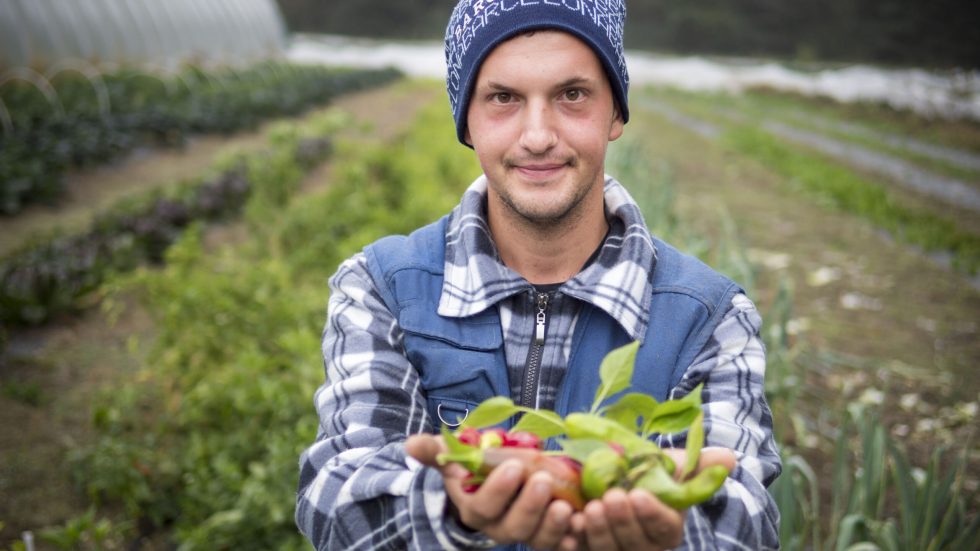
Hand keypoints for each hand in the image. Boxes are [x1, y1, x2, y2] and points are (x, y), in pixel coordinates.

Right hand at [406, 433, 578, 549]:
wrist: (500, 484)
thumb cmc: (479, 469)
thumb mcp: (458, 458)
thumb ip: (438, 452)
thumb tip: (410, 444)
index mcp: (476, 509)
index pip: (484, 506)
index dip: (498, 490)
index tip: (514, 466)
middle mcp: (499, 528)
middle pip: (513, 527)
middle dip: (529, 505)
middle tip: (542, 480)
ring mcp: (526, 533)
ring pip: (537, 538)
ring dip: (553, 525)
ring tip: (568, 506)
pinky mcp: (549, 535)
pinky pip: (560, 542)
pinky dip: (571, 536)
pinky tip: (582, 524)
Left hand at [565, 447, 736, 550]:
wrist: (615, 480)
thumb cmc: (650, 475)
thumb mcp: (672, 465)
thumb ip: (698, 464)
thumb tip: (727, 459)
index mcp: (667, 529)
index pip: (664, 527)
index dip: (651, 514)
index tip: (638, 494)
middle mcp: (644, 547)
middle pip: (635, 544)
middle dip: (623, 522)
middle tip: (611, 497)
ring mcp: (616, 550)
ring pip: (609, 550)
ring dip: (599, 532)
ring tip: (590, 509)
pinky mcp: (590, 548)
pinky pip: (582, 550)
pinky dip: (576, 540)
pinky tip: (570, 523)